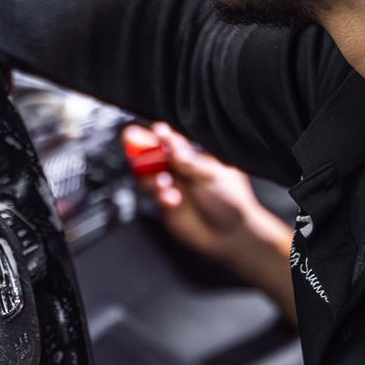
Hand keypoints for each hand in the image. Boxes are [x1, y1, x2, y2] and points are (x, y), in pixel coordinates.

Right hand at [124, 121, 296, 321]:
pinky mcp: (165, 206)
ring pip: (147, 175)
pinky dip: (159, 195)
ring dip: (150, 176)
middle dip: (140, 148)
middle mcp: (178, 170)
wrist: (232, 234)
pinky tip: (172, 199)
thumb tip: (169, 145)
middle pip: (151, 155)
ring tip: (164, 182)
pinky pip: (154, 196)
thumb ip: (188, 161)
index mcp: (191, 157)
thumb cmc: (231, 200)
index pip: (170, 141)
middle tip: (132, 142)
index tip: (156, 131)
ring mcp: (170, 187)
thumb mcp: (212, 175)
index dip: (160, 134)